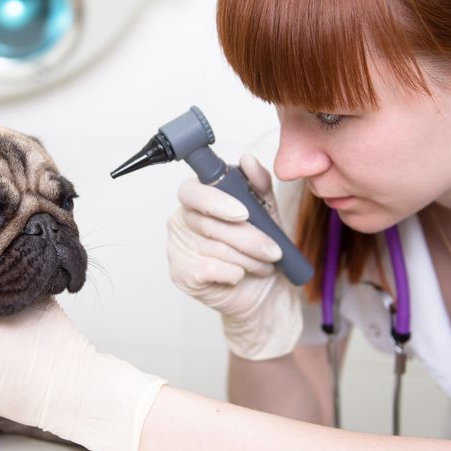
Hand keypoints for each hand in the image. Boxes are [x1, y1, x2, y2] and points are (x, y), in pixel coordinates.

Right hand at [166, 154, 301, 359]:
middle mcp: (181, 220)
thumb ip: (258, 184)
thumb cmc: (259, 248)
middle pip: (209, 223)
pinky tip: (240, 275)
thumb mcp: (266, 212)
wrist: (262, 291)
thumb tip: (248, 160)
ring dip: (247, 258)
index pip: (193, 191)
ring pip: (214, 248)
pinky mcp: (182, 274)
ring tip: (263, 264)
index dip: (216, 201)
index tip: (243, 213)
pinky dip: (233, 273)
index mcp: (197, 199)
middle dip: (248, 238)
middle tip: (273, 250)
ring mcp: (177, 248)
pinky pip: (209, 269)